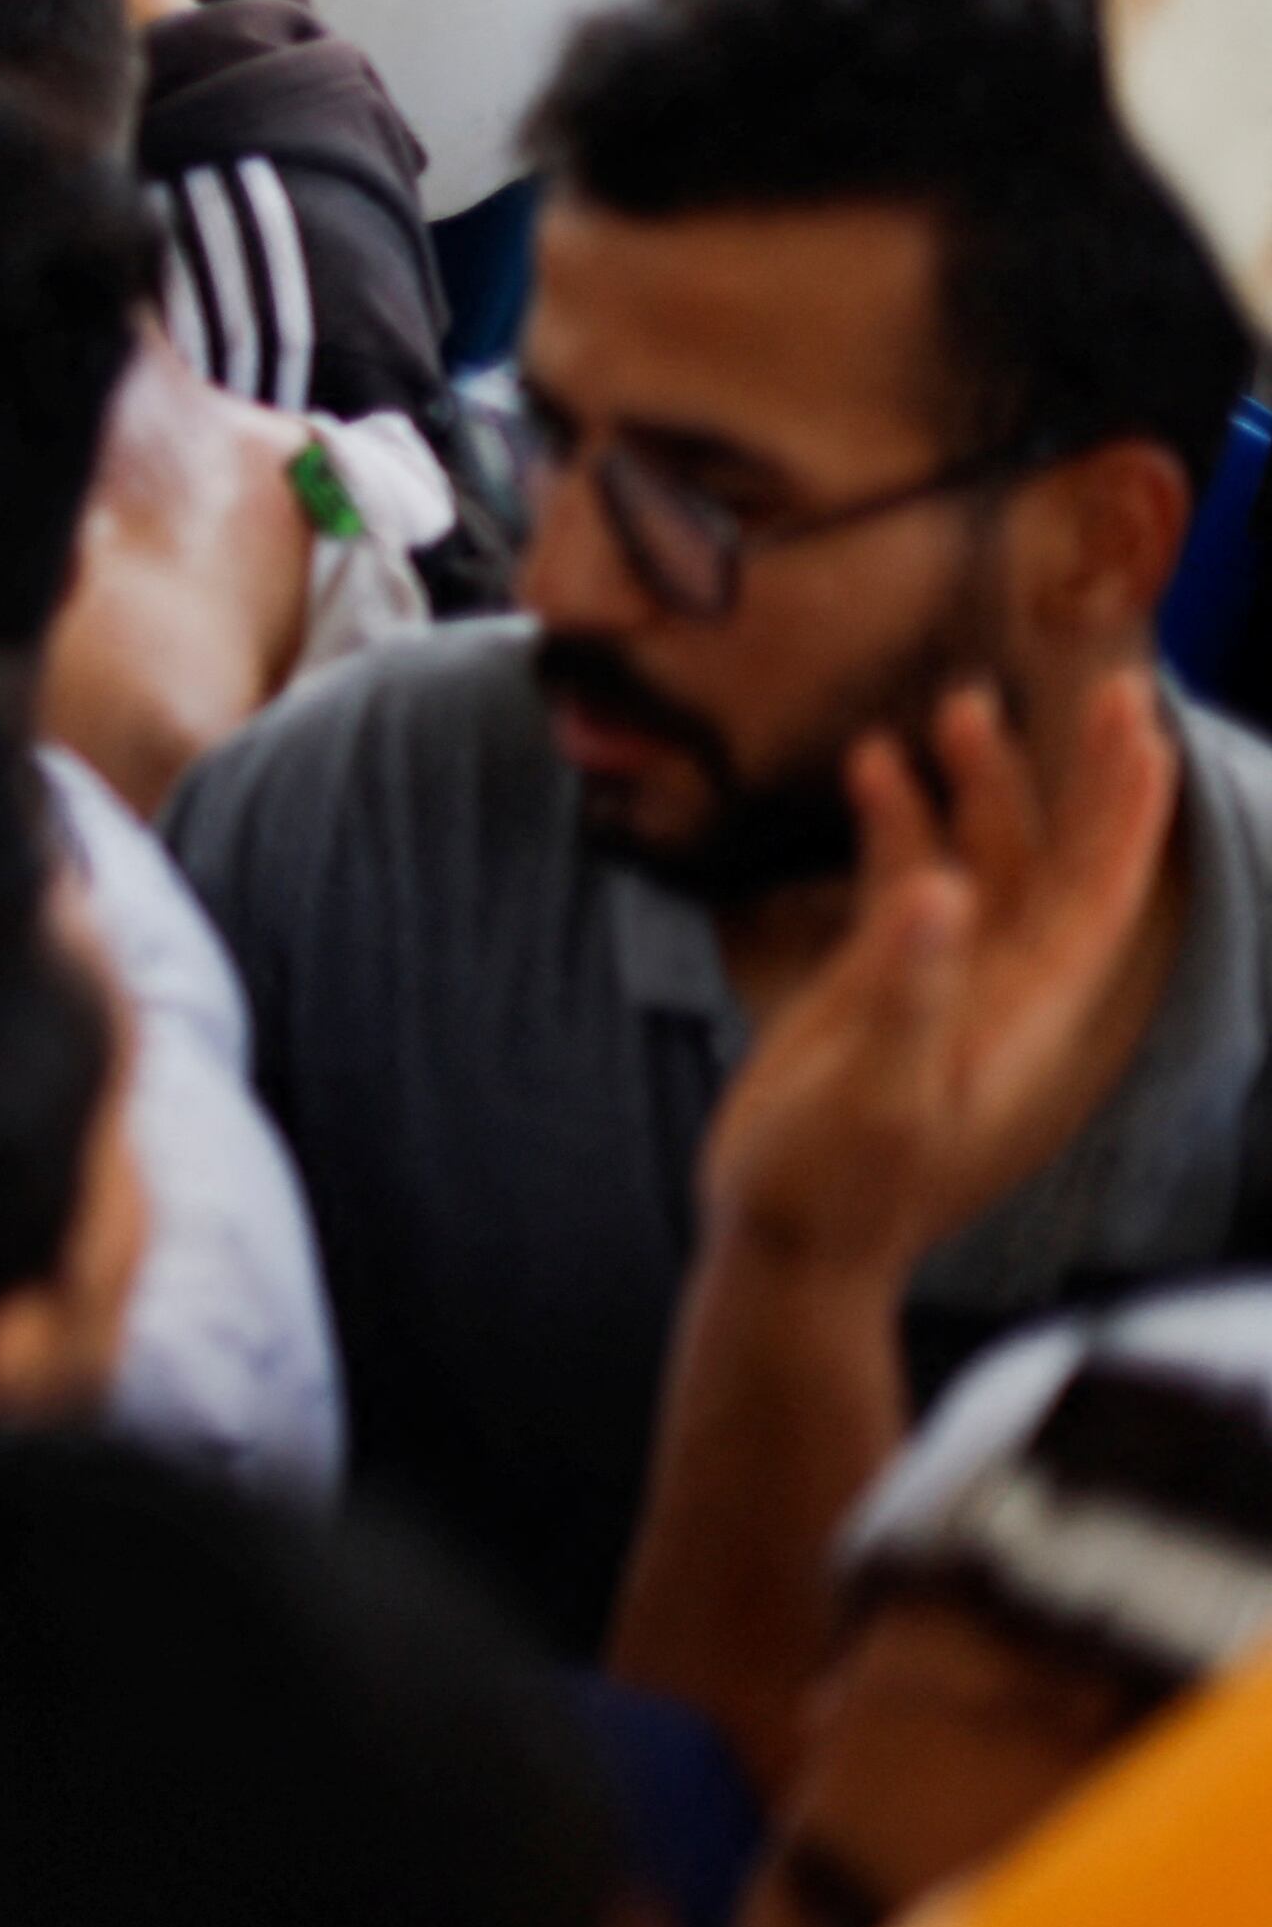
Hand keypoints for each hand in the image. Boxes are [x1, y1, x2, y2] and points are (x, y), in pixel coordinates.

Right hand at [701, 674, 1179, 1282]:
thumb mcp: (874, 1097)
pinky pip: (908, 878)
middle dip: (1077, 773)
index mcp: (1024, 1012)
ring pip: (985, 857)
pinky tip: (870, 765)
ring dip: (980, 782)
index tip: (1139, 725)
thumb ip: (906, 993)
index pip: (1097, 890)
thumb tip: (937, 889)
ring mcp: (947, 977)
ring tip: (959, 704)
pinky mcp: (887, 979)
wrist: (787, 1244)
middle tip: (1103, 682)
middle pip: (1058, 859)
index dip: (1123, 808)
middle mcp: (1003, 984)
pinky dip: (899, 819)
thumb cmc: (834, 1188)